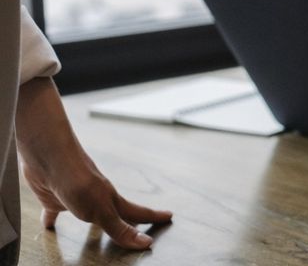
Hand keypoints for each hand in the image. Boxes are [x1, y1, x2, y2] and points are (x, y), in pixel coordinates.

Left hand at [16, 78, 171, 249]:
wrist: (49, 156)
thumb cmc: (76, 179)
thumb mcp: (101, 210)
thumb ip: (120, 228)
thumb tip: (145, 243)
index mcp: (111, 201)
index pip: (138, 212)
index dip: (154, 216)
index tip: (168, 216)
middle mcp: (98, 199)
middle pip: (118, 213)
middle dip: (130, 221)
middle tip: (141, 226)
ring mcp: (77, 197)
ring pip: (90, 214)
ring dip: (96, 224)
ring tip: (98, 232)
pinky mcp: (56, 197)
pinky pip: (55, 211)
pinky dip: (53, 219)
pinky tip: (49, 224)